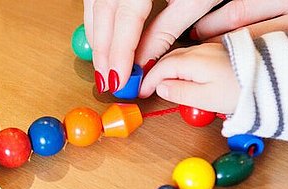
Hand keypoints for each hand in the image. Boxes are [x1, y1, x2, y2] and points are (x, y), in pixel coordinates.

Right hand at [84, 0, 221, 92]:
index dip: (119, 53)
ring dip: (98, 38)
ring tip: (104, 66)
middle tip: (108, 81)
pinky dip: (98, 21)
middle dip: (104, 52)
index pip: (124, 21)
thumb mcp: (194, 2)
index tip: (118, 80)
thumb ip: (165, 32)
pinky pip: (95, 0)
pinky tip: (104, 39)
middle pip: (103, 15)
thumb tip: (143, 63)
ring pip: (93, 8)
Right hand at [138, 43, 238, 113]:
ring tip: (166, 85)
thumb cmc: (242, 91)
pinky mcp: (222, 53)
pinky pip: (195, 58)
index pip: (161, 68)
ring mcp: (212, 50)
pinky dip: (185, 67)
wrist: (274, 82)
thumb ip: (179, 93)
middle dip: (156, 73)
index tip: (141, 92)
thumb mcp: (204, 99)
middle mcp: (201, 51)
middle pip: (170, 59)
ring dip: (170, 69)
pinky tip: (188, 78)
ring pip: (183, 57)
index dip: (148, 81)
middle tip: (149, 88)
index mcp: (192, 61)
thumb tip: (162, 88)